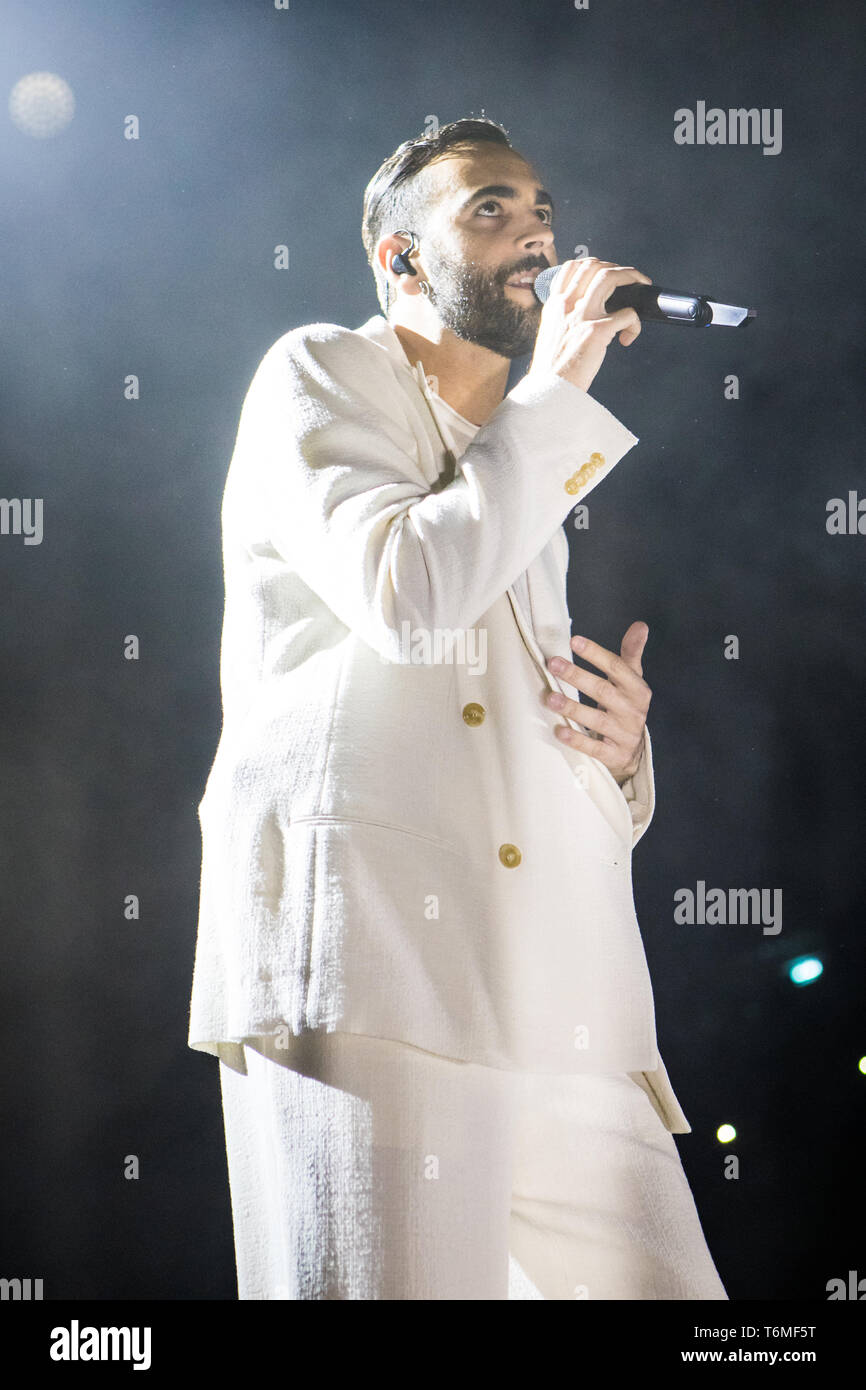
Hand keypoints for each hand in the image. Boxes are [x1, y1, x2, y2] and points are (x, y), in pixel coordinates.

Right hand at [526, 257, 651, 392]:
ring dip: (632, 278)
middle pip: (594, 266)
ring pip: (611, 277)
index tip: (607, 272)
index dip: (595, 264)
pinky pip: (628, 314)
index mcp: (555, 305)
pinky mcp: (598, 331)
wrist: (549, 390)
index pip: (572, 267)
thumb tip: (587, 313)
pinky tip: (628, 338)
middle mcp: (567, 305)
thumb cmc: (552, 369)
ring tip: (641, 287)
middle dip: (618, 268)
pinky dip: (635, 324)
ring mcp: (583, 315)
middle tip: (631, 280)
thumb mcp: (550, 334)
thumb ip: (564, 318)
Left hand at [544, 622, 650, 783]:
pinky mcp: (615, 755)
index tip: (574, 641)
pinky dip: (577, 740)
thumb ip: (631, 654)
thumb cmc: (626, 707)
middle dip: (577, 676)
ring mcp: (625, 734)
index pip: (617, 668)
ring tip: (550, 697)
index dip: (596, 654)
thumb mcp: (631, 681)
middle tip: (553, 664)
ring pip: (598, 720)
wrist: (634, 751)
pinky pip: (595, 748)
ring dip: (573, 708)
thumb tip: (640, 625)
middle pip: (603, 691)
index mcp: (637, 689)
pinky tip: (559, 731)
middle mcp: (633, 711)